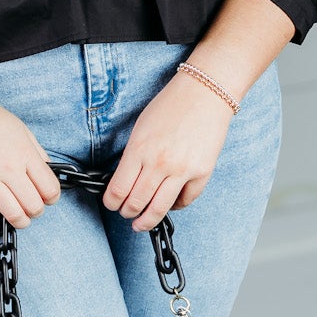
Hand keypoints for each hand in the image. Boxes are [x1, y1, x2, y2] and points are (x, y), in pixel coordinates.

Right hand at [0, 90, 61, 238]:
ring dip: (18, 221)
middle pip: (34, 206)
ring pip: (12, 215)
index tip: (46, 197)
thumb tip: (48, 175)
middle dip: (36, 210)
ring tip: (16, 216)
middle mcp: (7, 168)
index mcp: (24, 154)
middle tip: (30, 205)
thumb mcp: (23, 131)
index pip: (50, 189)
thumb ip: (37, 154)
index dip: (52, 198)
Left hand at [101, 71, 233, 231]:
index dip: (111, 203)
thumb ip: (132, 156)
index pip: (117, 189)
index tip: (111, 204)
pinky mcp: (202, 172)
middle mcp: (159, 163)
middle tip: (126, 214)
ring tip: (142, 223)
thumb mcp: (141, 129)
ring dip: (147, 220)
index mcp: (139, 149)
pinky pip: (186, 200)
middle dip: (127, 213)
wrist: (205, 93)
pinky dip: (176, 205)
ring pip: (160, 209)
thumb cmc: (171, 106)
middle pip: (136, 203)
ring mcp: (183, 170)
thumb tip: (125, 182)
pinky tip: (170, 203)